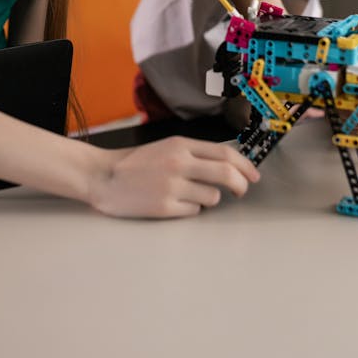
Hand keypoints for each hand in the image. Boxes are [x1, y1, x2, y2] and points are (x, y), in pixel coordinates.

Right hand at [89, 136, 259, 218]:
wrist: (103, 177)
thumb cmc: (136, 163)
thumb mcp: (167, 147)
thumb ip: (195, 153)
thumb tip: (230, 162)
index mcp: (181, 145)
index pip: (226, 154)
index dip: (246, 166)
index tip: (254, 175)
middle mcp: (178, 163)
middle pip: (227, 174)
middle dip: (241, 185)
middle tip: (241, 192)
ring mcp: (171, 186)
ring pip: (212, 197)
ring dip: (207, 198)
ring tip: (188, 194)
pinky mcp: (164, 207)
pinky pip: (193, 212)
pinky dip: (190, 209)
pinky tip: (174, 203)